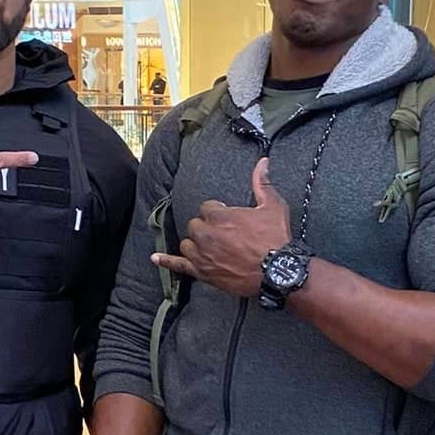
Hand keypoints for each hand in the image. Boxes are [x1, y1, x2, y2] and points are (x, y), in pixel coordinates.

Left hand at [152, 156, 291, 298]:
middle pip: (195, 225)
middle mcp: (206, 234)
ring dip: (196, 243)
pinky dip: (166, 261)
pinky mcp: (202, 272)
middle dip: (207, 227)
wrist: (278, 272)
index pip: (207, 207)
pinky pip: (179, 265)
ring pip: (187, 243)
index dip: (218, 212)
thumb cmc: (276, 238)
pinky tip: (155, 259)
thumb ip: (262, 183)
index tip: (228, 218)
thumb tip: (263, 162)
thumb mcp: (273, 206)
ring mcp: (202, 254)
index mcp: (219, 216)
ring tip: (210, 246)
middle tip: (224, 234)